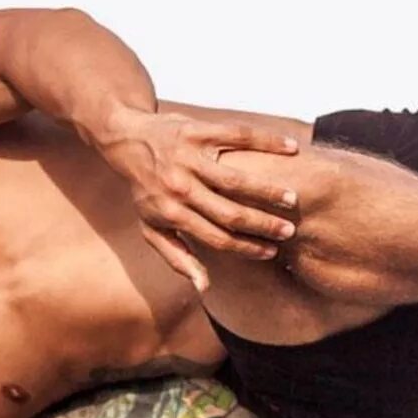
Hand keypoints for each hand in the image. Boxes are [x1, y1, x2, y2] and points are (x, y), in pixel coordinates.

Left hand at [96, 110, 303, 291]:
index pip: (217, 238)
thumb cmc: (145, 189)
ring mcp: (190, 158)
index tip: (271, 251)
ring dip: (268, 190)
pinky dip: (268, 141)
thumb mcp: (152, 227)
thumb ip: (177, 257)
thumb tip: (204, 286)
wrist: (125, 139)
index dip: (247, 248)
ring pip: (237, 179)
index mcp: (172, 214)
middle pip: (231, 213)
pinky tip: (292, 148)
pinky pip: (238, 136)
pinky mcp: (198, 131)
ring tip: (292, 199)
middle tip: (289, 230)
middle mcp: (180, 187)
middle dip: (263, 225)